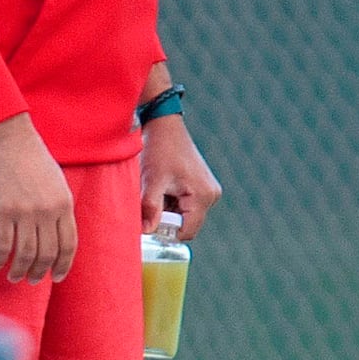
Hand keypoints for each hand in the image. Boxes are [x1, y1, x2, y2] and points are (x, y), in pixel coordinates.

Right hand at [0, 114, 76, 281]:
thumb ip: (59, 207)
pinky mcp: (2, 210)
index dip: (64, 265)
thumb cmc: (31, 158)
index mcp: (64, 204)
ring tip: (14, 276)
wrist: (8, 138)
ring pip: (25, 254)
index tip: (58, 276)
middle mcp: (47, 211)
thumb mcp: (56, 182)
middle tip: (33, 279)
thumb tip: (57, 233)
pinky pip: (2, 244)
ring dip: (19, 270)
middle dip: (40, 272)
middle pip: (47, 254)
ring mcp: (25, 212)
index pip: (69, 245)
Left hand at [140, 114, 221, 240]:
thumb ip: (151, 208)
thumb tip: (147, 232)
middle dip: (166, 220)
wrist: (164, 126)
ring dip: (168, 211)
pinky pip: (186, 206)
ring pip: (185, 216)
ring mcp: (208, 190)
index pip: (187, 232)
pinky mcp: (202, 186)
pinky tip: (163, 187)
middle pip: (186, 225)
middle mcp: (211, 195)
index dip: (166, 233)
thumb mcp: (152, 180)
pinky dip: (172, 202)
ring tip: (156, 191)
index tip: (149, 221)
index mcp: (203, 196)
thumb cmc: (160, 150)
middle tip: (149, 204)